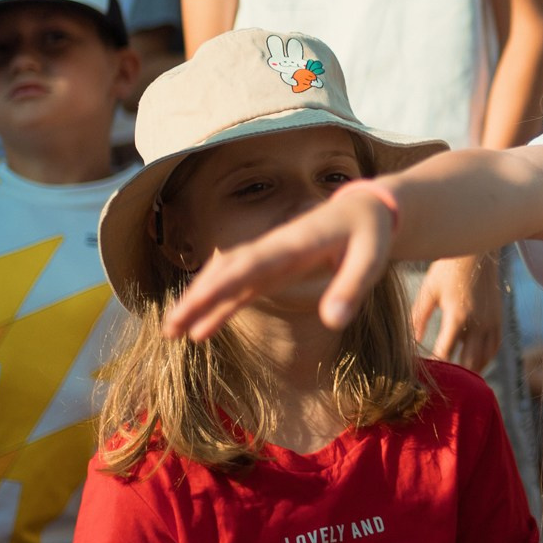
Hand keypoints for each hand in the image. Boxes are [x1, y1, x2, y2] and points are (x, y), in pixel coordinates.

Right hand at [166, 180, 398, 339]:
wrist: (368, 210)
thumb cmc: (371, 232)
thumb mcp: (372, 258)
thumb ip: (353, 287)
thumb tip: (333, 322)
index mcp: (296, 241)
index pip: (254, 262)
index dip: (224, 281)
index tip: (196, 299)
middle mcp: (275, 249)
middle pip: (229, 272)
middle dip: (198, 297)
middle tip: (169, 327)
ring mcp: (271, 261)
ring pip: (228, 281)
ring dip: (201, 304)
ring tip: (172, 332)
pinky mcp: (274, 272)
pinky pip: (241, 291)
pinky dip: (220, 308)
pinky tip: (201, 331)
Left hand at [412, 252, 501, 371]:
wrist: (478, 252)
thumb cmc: (448, 269)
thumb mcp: (429, 291)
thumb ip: (419, 318)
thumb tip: (411, 342)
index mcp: (458, 317)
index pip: (445, 353)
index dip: (435, 367)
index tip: (425, 377)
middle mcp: (478, 323)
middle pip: (468, 362)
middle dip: (455, 376)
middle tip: (441, 384)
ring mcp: (491, 322)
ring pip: (484, 358)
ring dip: (471, 370)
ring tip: (457, 380)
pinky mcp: (498, 319)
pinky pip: (494, 347)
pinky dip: (484, 358)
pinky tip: (473, 363)